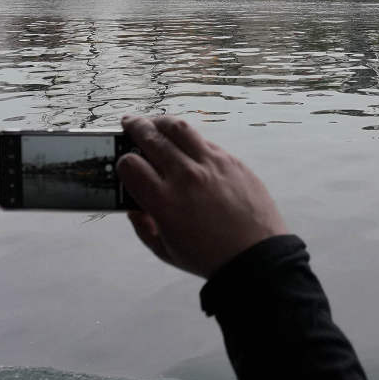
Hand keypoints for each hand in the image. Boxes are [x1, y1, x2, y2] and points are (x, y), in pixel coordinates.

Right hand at [116, 115, 287, 279]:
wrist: (256, 255)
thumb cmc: (209, 257)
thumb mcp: (165, 251)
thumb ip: (143, 227)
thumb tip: (132, 206)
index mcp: (164, 201)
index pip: (130, 165)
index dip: (122, 162)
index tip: (124, 163)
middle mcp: (185, 177)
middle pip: (151, 138)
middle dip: (135, 127)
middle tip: (129, 123)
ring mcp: (211, 165)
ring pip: (179, 129)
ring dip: (161, 121)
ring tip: (154, 122)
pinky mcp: (231, 161)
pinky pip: (205, 140)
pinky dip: (189, 137)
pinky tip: (184, 142)